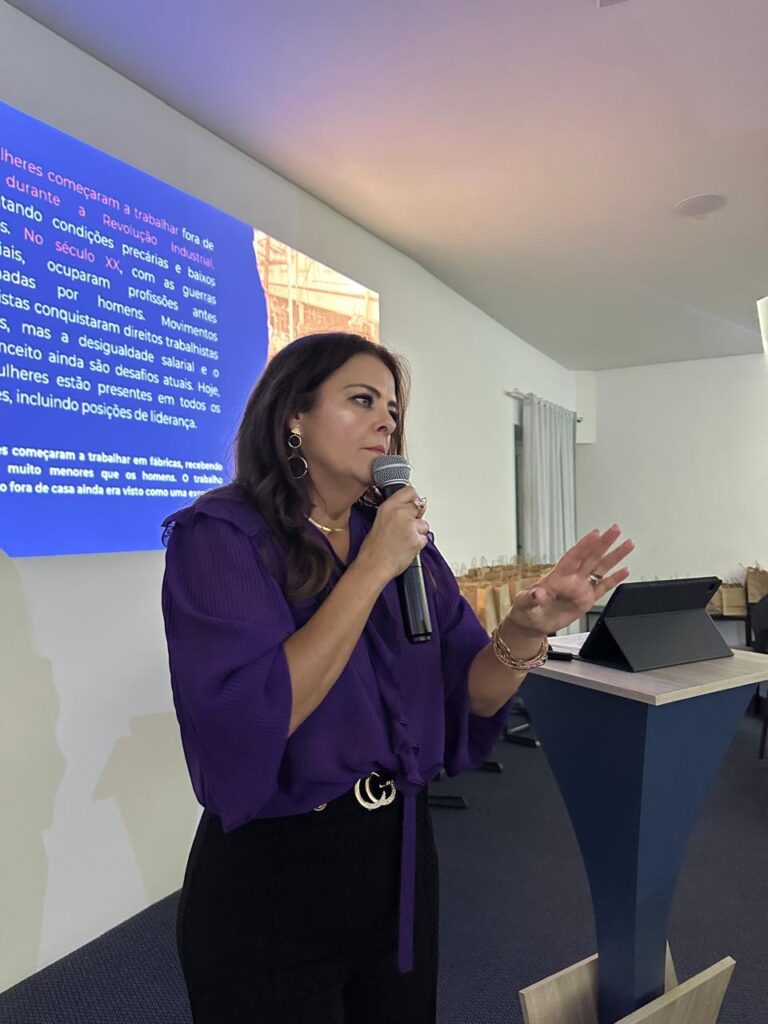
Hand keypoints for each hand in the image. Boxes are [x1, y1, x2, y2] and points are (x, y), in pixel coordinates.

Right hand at [355, 485, 429, 583]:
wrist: (373, 566)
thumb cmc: (373, 549)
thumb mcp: (380, 521)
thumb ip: (395, 512)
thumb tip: (406, 510)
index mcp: (388, 506)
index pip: (410, 491)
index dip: (413, 498)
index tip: (413, 503)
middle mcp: (400, 513)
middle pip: (420, 505)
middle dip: (416, 516)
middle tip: (408, 527)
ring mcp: (410, 526)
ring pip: (424, 524)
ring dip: (418, 532)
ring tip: (404, 541)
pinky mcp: (417, 539)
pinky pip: (424, 539)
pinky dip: (418, 544)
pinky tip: (407, 548)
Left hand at [505, 525, 634, 638]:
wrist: (532, 624)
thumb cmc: (526, 609)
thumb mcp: (524, 603)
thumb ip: (531, 598)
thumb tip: (538, 594)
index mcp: (557, 576)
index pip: (573, 557)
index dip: (584, 545)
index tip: (595, 534)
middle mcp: (572, 579)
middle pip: (591, 556)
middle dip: (604, 542)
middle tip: (615, 529)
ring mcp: (580, 588)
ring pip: (601, 568)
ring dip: (614, 556)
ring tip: (628, 544)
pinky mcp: (586, 600)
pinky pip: (603, 587)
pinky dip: (614, 579)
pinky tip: (625, 570)